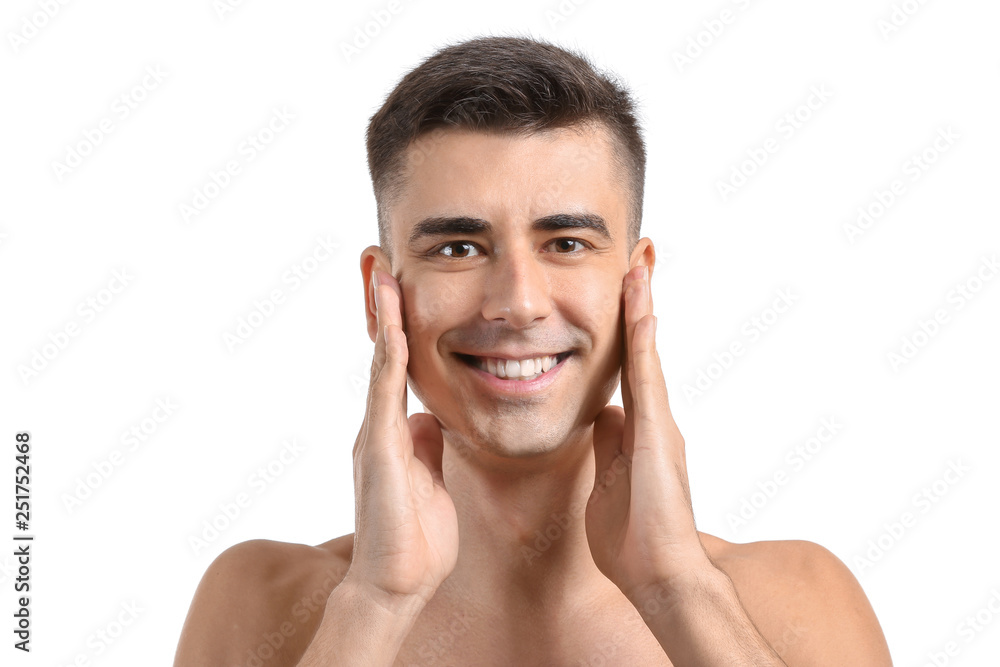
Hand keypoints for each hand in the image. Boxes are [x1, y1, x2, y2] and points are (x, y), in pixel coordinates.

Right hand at [346, 269, 458, 608]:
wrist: (395, 586)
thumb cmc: (416, 542)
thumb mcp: (430, 480)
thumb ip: (426, 446)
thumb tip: (431, 420)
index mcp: (394, 432)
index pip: (397, 368)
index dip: (398, 327)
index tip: (400, 288)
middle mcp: (379, 425)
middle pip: (381, 354)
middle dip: (381, 308)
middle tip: (379, 260)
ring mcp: (375, 434)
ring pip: (379, 362)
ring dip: (381, 316)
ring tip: (380, 270)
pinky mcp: (379, 449)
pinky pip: (385, 391)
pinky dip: (388, 353)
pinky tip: (394, 321)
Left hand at [585, 265, 710, 600]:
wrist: (659, 577)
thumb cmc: (634, 540)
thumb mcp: (608, 482)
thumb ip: (609, 447)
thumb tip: (604, 417)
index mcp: (638, 430)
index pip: (629, 367)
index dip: (626, 329)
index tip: (623, 290)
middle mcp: (654, 418)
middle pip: (642, 348)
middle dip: (639, 302)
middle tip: (639, 257)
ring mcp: (659, 424)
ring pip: (646, 353)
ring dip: (642, 307)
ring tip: (639, 263)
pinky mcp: (657, 434)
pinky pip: (647, 377)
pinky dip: (643, 340)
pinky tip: (641, 307)